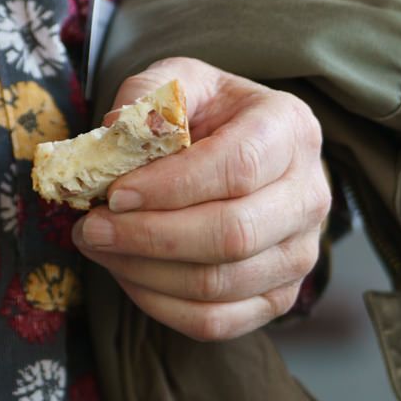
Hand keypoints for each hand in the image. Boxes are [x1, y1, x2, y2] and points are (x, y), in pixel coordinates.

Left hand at [71, 56, 329, 340]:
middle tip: (91, 227)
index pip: (238, 167)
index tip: (115, 192)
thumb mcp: (178, 80)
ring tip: (98, 246)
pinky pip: (218, 321)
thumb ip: (146, 97)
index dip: (172, 186)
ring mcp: (300, 253)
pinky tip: (126, 273)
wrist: (243, 145)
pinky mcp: (279, 296)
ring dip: (145, 271)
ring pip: (221, 283)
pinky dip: (161, 305)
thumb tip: (114, 135)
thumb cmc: (207, 112)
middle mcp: (309, 194)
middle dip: (150, 236)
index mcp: (289, 129)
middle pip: (233, 234)